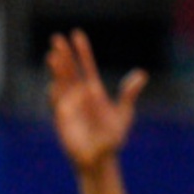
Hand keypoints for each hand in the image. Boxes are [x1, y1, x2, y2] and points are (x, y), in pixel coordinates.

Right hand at [46, 30, 146, 172]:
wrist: (100, 159)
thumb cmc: (113, 138)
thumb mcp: (124, 114)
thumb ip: (129, 95)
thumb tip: (141, 75)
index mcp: (94, 90)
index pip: (85, 66)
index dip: (81, 51)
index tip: (76, 35)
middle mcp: (79, 94)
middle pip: (70, 70)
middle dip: (64, 55)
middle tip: (57, 39)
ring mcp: (69, 105)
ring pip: (61, 83)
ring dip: (56, 71)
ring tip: (52, 56)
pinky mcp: (61, 119)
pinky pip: (56, 104)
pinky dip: (54, 95)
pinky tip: (53, 86)